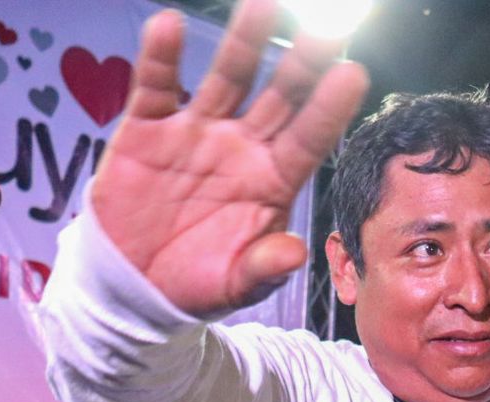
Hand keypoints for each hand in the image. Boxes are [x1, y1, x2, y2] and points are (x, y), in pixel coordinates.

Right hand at [92, 0, 369, 316]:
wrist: (136, 284)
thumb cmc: (198, 283)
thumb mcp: (236, 284)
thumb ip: (265, 268)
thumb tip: (295, 253)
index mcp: (273, 182)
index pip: (310, 138)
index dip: (330, 108)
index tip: (353, 73)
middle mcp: (243, 148)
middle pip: (278, 97)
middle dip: (301, 63)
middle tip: (325, 26)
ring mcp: (197, 132)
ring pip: (227, 79)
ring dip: (243, 43)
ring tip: (262, 5)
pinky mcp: (149, 128)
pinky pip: (156, 86)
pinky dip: (160, 57)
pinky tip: (169, 26)